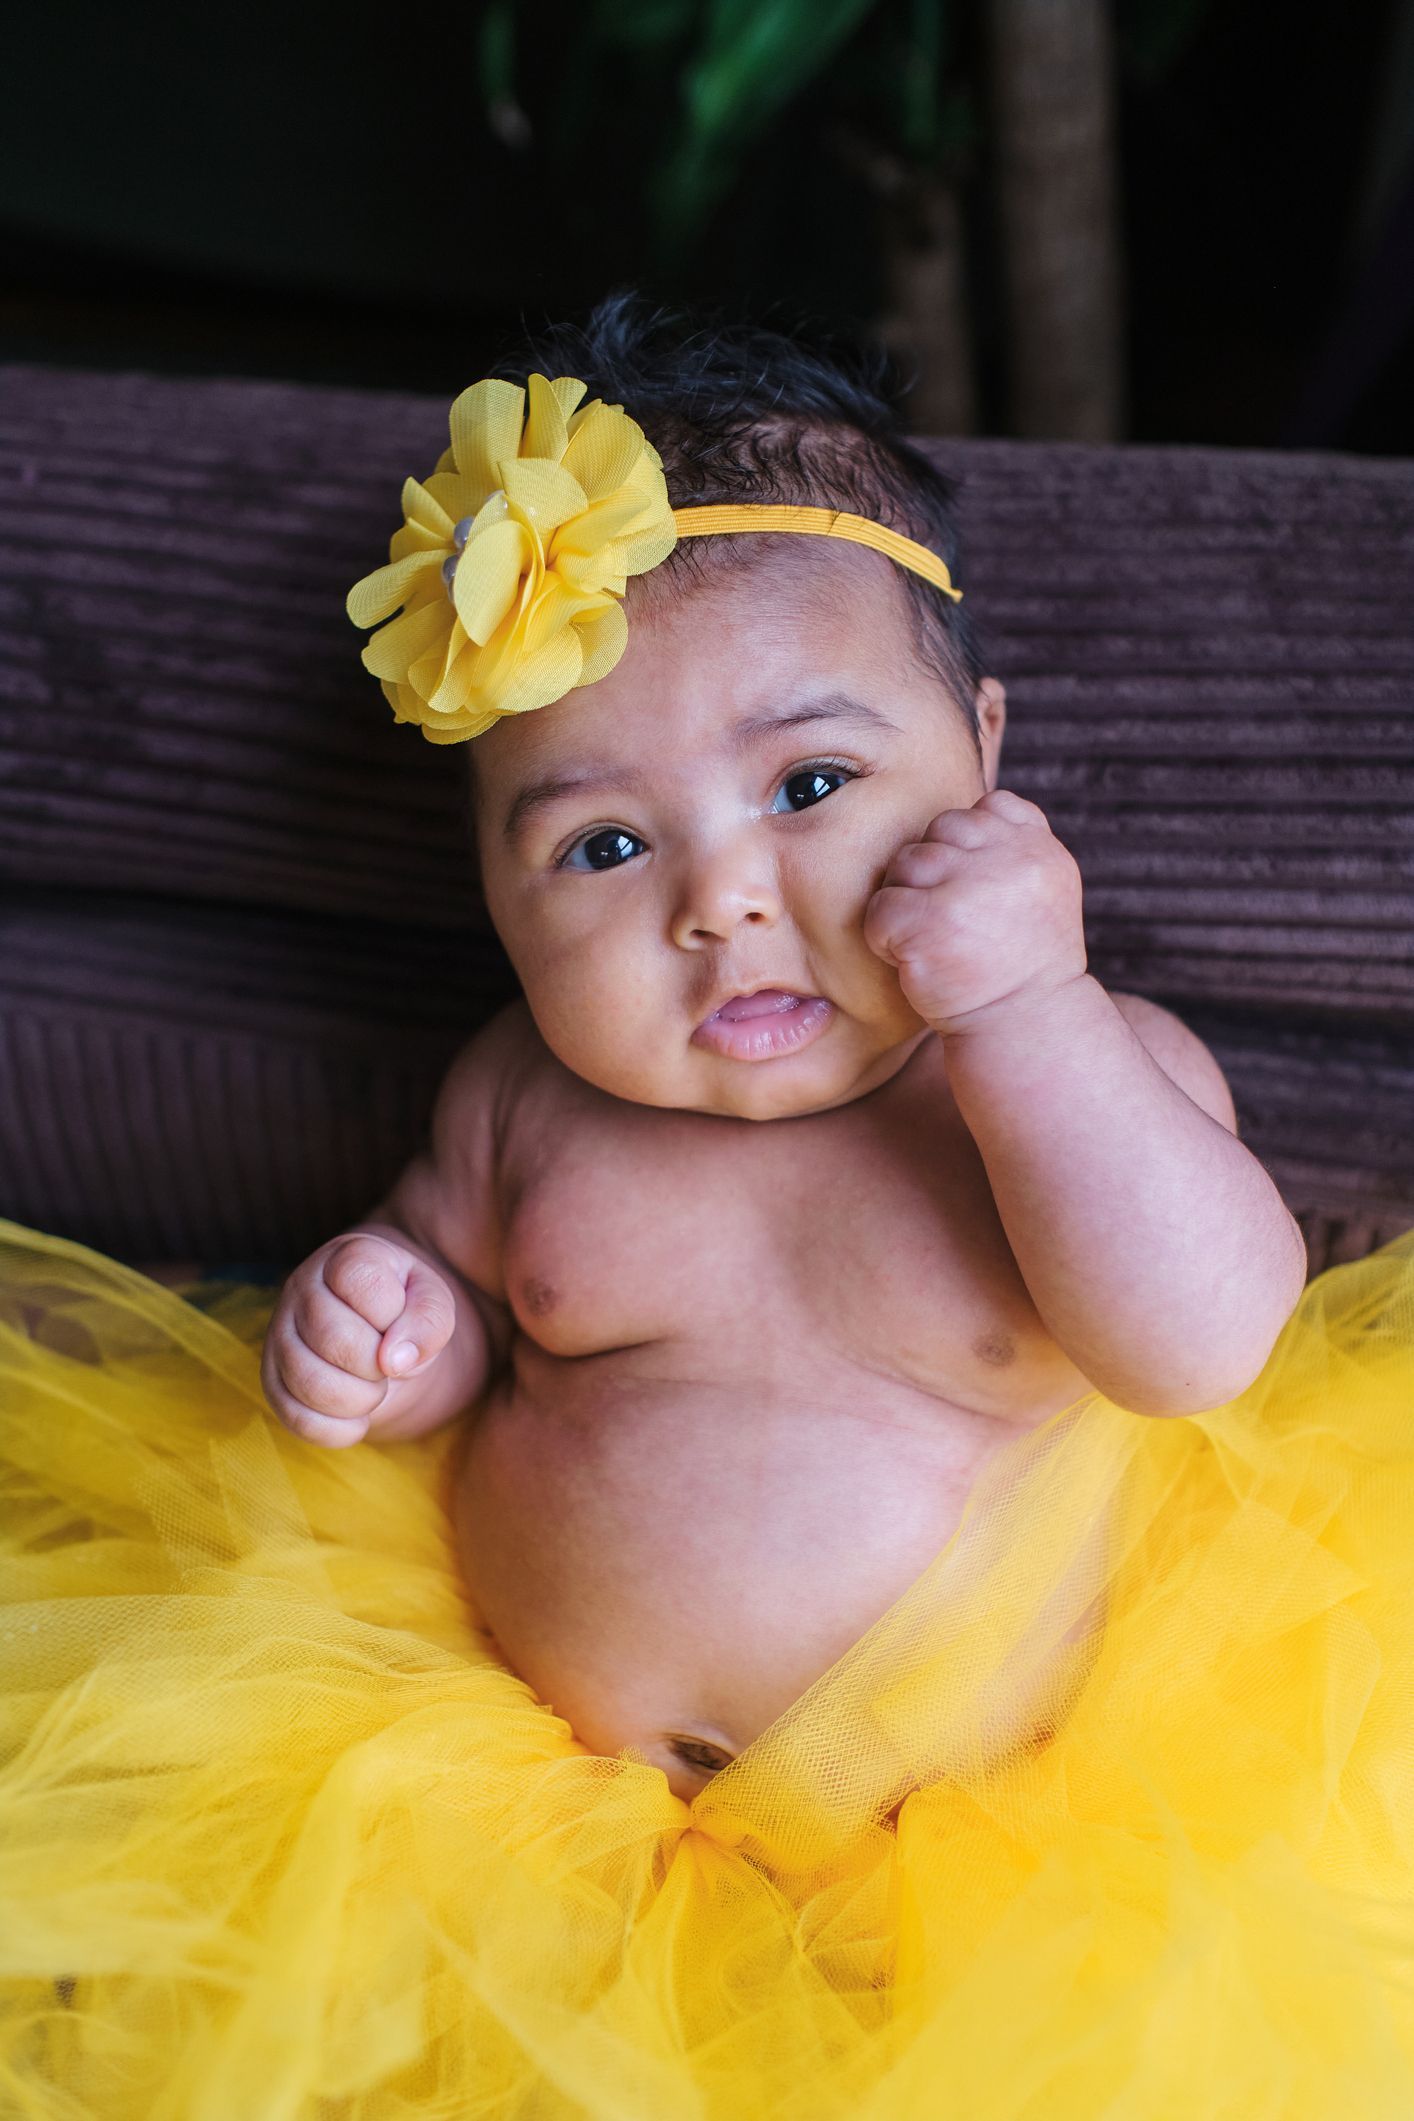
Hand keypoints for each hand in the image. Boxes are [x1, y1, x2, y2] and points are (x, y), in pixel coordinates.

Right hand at [260, 1232, 458, 1447]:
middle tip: (390, 1366)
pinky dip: (340, 1430)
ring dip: (360, 1400)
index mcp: (344, 1257)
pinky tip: (359, 1416)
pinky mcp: (273, 1381)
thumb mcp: (433, 1303)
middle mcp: (301, 1289)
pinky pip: (297, 1419)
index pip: (359, 1281)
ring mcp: (279, 1336)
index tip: (401, 1323)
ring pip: (309, 1382)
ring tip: (375, 1389)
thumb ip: (429, 1319)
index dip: (392, 1314)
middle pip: (331, 1337)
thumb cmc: (408, 1312)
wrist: (380, 1338)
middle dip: (376, 1365)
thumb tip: (395, 1359)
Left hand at [863, 789, 1088, 1036]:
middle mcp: (1007, 861)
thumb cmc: (1022, 965)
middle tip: (951, 922)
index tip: (977, 893)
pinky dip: (885, 937)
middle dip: (934, 871)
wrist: (1025, 1029)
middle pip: (939, 830)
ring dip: (907, 900)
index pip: (987, 807)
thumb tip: (965, 817)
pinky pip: (880, 906)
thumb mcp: (1045, 893)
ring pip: (905, 863)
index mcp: (1038, 849)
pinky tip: (914, 960)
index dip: (969, 847)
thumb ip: (1012, 850)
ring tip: (933, 940)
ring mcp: (966, 889)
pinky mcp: (926, 922)